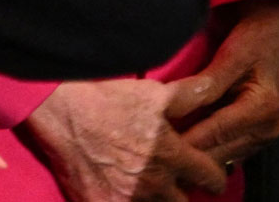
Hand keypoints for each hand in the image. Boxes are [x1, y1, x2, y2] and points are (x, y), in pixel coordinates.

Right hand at [25, 79, 228, 201]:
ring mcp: (126, 199)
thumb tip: (215, 88)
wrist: (63, 112)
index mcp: (171, 157)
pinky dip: (125, 201)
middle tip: (173, 179)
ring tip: (147, 184)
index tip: (209, 175)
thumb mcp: (155, 93)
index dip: (214, 177)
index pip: (212, 180)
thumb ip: (191, 95)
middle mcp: (153, 184)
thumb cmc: (110, 99)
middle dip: (182, 192)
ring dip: (155, 199)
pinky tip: (122, 189)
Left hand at [166, 0, 278, 175]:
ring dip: (194, 156)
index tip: (155, 145)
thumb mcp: (231, 55)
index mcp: (263, 108)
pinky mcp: (254, 137)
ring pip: (220, 159)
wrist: (276, 30)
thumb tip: (176, 106)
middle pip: (219, 154)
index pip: (216, 132)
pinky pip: (225, 153)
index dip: (184, 141)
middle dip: (186, 154)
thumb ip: (206, 84)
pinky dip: (204, 150)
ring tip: (163, 150)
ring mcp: (262, 136)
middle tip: (153, 150)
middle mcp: (267, 129)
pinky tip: (182, 146)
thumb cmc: (255, 37)